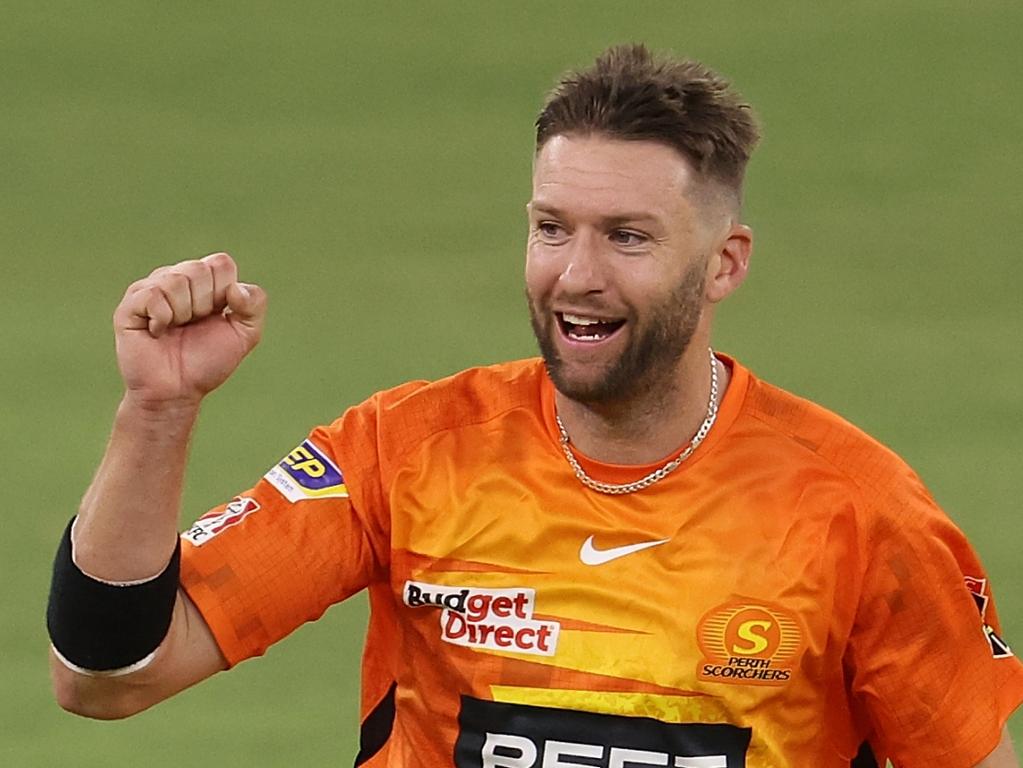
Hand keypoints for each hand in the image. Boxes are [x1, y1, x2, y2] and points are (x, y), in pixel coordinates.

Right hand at [113, 253, 266, 406]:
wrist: (178, 391)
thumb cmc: (207, 361)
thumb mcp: (246, 334)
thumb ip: (254, 304)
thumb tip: (235, 288)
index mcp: (203, 281)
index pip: (221, 263)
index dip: (224, 293)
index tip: (216, 316)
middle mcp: (175, 278)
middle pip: (199, 269)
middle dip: (203, 305)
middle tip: (193, 325)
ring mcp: (150, 290)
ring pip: (175, 280)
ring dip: (183, 313)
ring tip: (175, 329)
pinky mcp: (129, 305)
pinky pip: (153, 295)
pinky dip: (162, 318)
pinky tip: (157, 332)